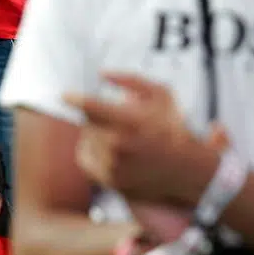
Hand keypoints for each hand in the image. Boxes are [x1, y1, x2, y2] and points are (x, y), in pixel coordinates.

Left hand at [66, 73, 216, 204]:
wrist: (187, 172)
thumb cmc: (172, 128)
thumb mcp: (162, 95)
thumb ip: (131, 80)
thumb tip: (101, 73)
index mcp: (132, 122)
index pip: (92, 107)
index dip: (76, 99)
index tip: (65, 95)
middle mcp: (119, 146)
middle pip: (88, 122)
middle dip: (97, 117)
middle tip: (117, 120)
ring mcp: (112, 166)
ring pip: (86, 139)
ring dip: (96, 133)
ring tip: (120, 135)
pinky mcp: (109, 181)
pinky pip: (85, 158)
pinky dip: (93, 150)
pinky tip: (110, 149)